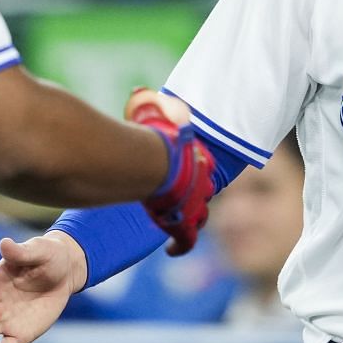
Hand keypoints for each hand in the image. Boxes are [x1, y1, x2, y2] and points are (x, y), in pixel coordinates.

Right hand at [126, 88, 214, 254]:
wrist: (156, 163)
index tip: (185, 170)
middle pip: (204, 189)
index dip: (196, 167)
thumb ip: (145, 102)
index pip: (203, 164)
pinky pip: (187, 240)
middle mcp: (201, 182)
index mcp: (195, 157)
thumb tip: (138, 91)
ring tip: (174, 220)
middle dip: (194, 193)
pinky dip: (180, 246)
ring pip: (200, 216)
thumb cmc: (152, 136)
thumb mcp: (150, 111)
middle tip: (179, 195)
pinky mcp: (184, 224)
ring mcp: (194, 205)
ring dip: (190, 218)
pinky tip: (171, 251)